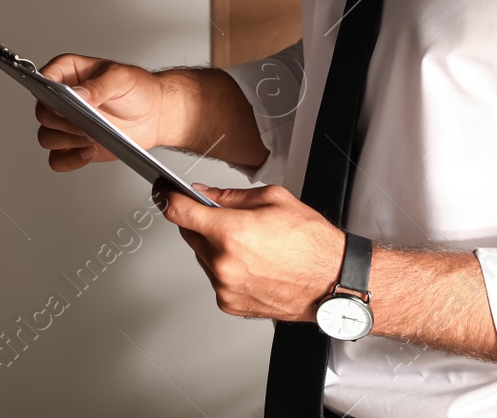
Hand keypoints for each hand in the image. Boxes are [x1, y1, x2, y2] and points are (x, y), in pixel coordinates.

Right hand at [36, 55, 171, 171]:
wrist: (156, 115)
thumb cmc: (138, 90)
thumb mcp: (120, 79)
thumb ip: (97, 86)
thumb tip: (77, 94)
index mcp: (70, 73)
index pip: (45, 77)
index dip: (46, 89)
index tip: (58, 100)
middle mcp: (64, 99)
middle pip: (43, 113)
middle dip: (61, 121)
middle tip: (82, 122)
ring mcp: (68, 123)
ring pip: (46, 137)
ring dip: (66, 140)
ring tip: (90, 137)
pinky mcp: (75, 145)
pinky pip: (58, 159)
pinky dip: (70, 159)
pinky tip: (89, 152)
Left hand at [159, 183, 346, 321]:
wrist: (334, 282)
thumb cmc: (313, 243)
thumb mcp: (273, 199)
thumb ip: (229, 196)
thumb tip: (204, 194)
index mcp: (231, 233)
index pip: (179, 211)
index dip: (166, 197)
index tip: (162, 192)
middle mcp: (224, 263)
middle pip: (189, 233)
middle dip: (201, 220)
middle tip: (227, 217)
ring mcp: (226, 287)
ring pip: (202, 256)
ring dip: (214, 245)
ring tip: (250, 243)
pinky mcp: (231, 304)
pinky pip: (215, 277)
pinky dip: (225, 267)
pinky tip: (251, 262)